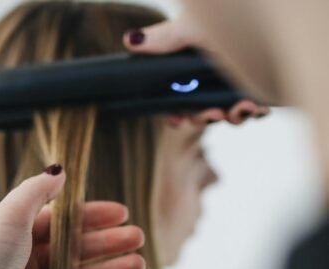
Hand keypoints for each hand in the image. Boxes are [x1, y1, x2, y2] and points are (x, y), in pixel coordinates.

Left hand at [0, 167, 144, 268]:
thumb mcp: (7, 217)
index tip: (121, 213)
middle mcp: (19, 263)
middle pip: (71, 250)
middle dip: (106, 243)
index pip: (58, 220)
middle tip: (138, 238)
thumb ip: (34, 192)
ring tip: (138, 265)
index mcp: (11, 234)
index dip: (90, 215)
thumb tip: (59, 171)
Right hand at [122, 17, 269, 124]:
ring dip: (233, 117)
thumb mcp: (192, 27)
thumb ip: (163, 39)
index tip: (178, 119)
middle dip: (205, 117)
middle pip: (203, 109)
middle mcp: (216, 74)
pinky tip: (258, 105)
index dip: (177, 112)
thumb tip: (129, 40)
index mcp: (196, 63)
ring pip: (230, 113)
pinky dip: (256, 111)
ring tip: (242, 108)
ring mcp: (239, 81)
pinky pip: (257, 108)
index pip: (179, 97)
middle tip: (213, 114)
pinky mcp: (262, 85)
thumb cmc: (234, 16)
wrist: (272, 21)